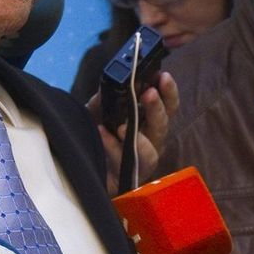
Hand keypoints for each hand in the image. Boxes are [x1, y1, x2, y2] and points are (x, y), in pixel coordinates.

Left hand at [92, 72, 177, 194]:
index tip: (163, 76)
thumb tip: (109, 85)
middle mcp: (152, 140)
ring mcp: (142, 160)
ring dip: (139, 138)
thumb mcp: (96, 112)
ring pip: (150, 151)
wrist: (84, 163)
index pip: (168, 105)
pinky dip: (112, 147)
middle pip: (163, 125)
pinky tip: (102, 134)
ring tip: (122, 126)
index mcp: (150, 120)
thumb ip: (103, 99)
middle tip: (149, 94)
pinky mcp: (129, 177)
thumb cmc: (98, 135)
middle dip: (157, 108)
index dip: (169, 91)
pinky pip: (124, 163)